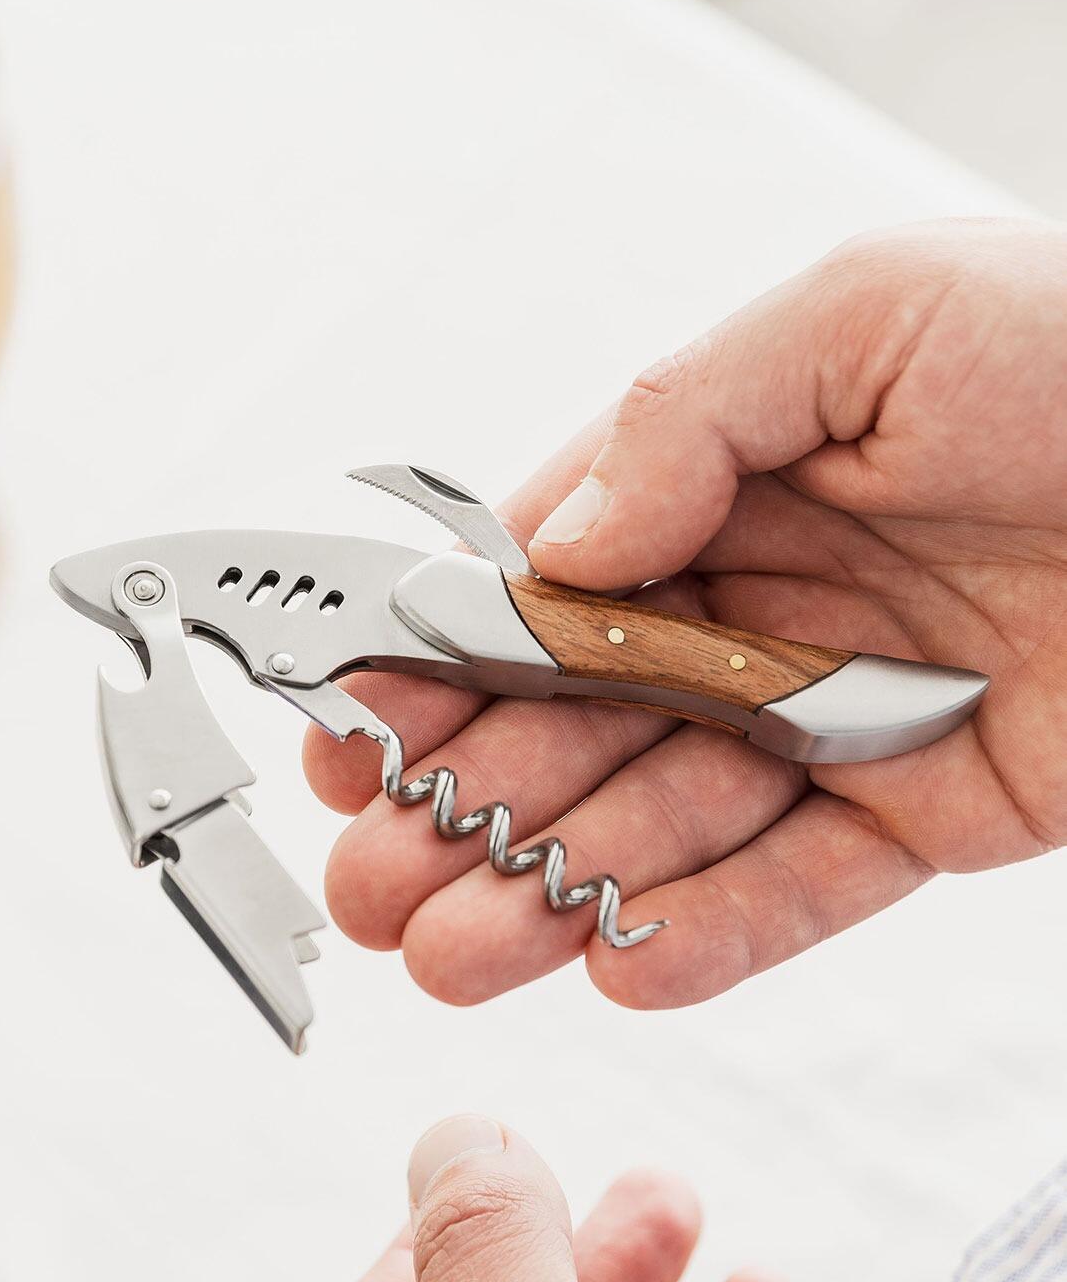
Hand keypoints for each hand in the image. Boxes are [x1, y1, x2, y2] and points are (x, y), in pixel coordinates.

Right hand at [307, 219, 1066, 1009]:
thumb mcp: (865, 312)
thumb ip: (687, 417)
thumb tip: (552, 545)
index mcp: (726, 474)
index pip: (542, 580)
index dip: (436, 658)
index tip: (345, 724)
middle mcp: (765, 598)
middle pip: (578, 721)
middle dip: (463, 802)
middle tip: (367, 881)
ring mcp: (841, 709)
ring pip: (669, 820)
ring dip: (555, 891)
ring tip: (451, 954)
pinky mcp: (935, 803)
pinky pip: (805, 884)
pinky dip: (714, 931)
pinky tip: (617, 968)